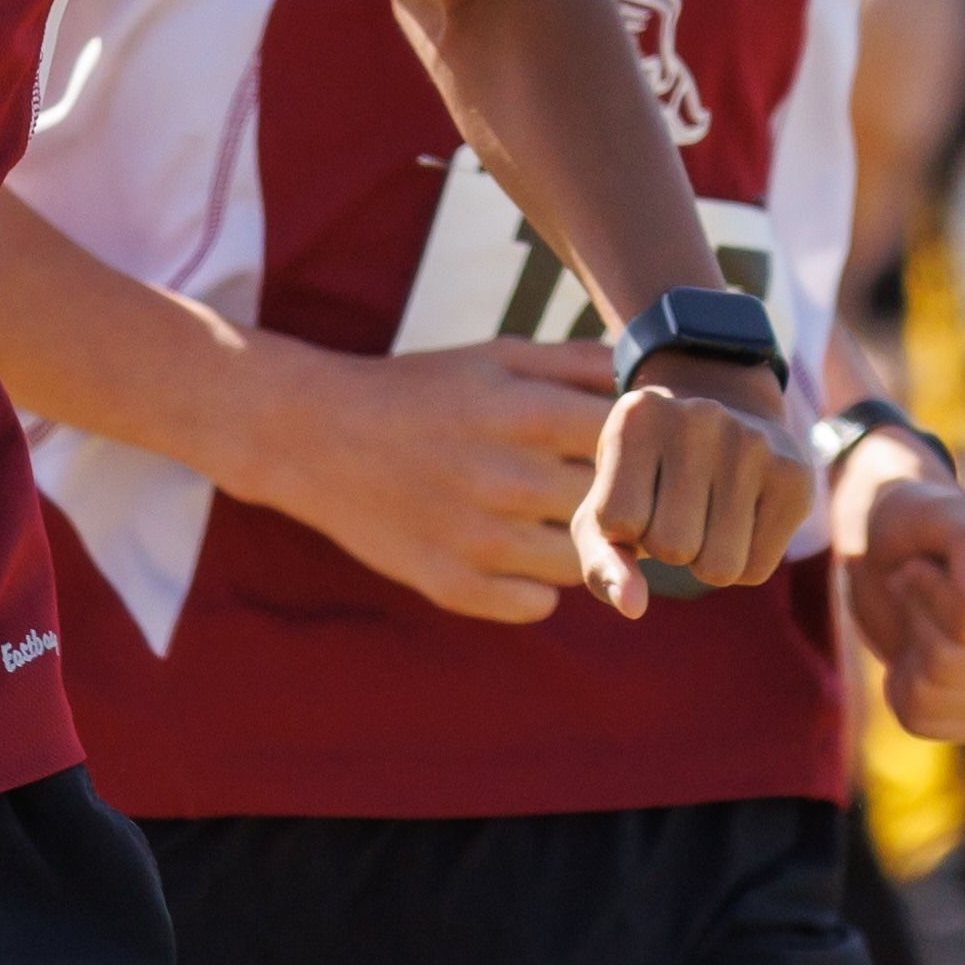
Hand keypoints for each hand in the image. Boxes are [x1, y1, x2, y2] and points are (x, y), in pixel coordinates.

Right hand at [224, 338, 614, 622]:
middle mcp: (510, 480)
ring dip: (577, 546)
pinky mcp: (453, 587)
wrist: (314, 438)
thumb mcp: (495, 358)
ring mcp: (481, 541)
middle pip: (619, 510)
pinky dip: (534, 586)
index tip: (628, 450)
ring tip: (544, 520)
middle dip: (614, 500)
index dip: (642, 449)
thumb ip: (577, 362)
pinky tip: (508, 552)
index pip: (636, 445)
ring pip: (585, 564)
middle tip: (586, 488)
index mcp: (527, 414)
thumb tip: (650, 379)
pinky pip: (538, 606)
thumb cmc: (419, 392)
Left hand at [574, 350, 810, 614]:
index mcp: (638, 417)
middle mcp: (699, 418)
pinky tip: (743, 518)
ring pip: (719, 568)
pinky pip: (755, 572)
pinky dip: (742, 563)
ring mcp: (754, 444)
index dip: (626, 527)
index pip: (618, 521)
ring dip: (707, 561)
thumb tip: (632, 607)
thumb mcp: (606, 509)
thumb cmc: (650, 478)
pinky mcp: (794, 476)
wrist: (727, 417)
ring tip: (711, 513)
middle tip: (680, 505)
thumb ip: (600, 561)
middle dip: (670, 545)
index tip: (640, 493)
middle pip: (673, 547)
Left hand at [844, 454, 964, 741]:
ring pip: (935, 697)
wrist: (895, 556)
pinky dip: (900, 687)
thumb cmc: (920, 524)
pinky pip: (923, 722)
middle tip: (917, 591)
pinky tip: (917, 656)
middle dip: (917, 622)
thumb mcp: (935, 512)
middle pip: (953, 664)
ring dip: (906, 653)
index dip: (929, 590)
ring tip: (920, 621)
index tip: (925, 564)